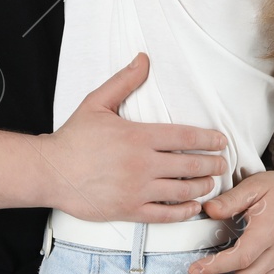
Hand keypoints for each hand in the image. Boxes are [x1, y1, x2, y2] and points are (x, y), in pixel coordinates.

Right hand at [38, 53, 229, 222]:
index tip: (221, 141)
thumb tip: (144, 59)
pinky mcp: (129, 210)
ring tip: (211, 183)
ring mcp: (136, 190)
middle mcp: (142, 164)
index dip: (208, 139)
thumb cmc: (73, 137)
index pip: (185, 136)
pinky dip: (183, 212)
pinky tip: (193, 206)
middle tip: (223, 163)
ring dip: (203, 187)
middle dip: (212, 164)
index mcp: (138, 136)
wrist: (50, 172)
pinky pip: (164, 215)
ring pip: (182, 191)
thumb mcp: (97, 102)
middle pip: (190, 165)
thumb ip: (124, 81)